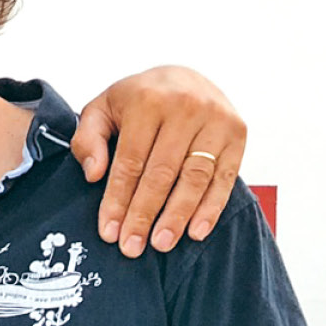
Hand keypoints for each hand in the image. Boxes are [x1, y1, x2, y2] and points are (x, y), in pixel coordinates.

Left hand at [69, 67, 247, 257]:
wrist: (184, 77)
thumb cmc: (137, 100)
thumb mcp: (102, 108)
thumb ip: (88, 138)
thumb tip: (94, 174)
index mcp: (148, 100)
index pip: (130, 161)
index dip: (118, 200)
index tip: (109, 232)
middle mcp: (186, 107)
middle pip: (162, 173)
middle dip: (144, 214)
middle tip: (131, 247)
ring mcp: (216, 120)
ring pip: (194, 178)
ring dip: (177, 216)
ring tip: (161, 244)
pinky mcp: (238, 133)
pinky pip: (224, 178)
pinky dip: (211, 208)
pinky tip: (196, 232)